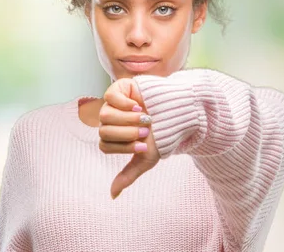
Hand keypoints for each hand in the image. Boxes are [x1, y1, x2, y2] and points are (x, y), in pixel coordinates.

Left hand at [98, 78, 160, 198]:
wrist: (179, 112)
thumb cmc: (162, 135)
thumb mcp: (147, 157)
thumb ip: (129, 174)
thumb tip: (112, 195)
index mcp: (114, 136)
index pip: (105, 145)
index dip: (124, 147)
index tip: (143, 145)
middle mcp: (110, 120)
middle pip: (104, 131)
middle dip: (127, 134)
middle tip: (147, 131)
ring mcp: (114, 103)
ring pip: (106, 115)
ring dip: (128, 119)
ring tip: (146, 118)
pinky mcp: (120, 88)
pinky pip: (110, 97)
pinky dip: (124, 104)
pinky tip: (139, 105)